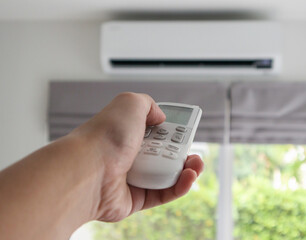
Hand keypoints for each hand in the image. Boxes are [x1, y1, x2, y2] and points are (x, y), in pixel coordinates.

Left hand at [73, 92, 203, 221]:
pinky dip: (180, 186)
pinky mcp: (137, 199)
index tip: (186, 130)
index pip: (157, 131)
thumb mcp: (130, 103)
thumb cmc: (106, 136)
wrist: (89, 169)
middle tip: (192, 149)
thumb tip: (160, 117)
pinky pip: (164, 194)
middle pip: (166, 153)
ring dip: (187, 170)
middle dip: (184, 151)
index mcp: (129, 132)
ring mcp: (134, 177)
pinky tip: (189, 177)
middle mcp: (131, 154)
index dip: (174, 130)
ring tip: (196, 165)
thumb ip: (149, 104)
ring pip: (168, 175)